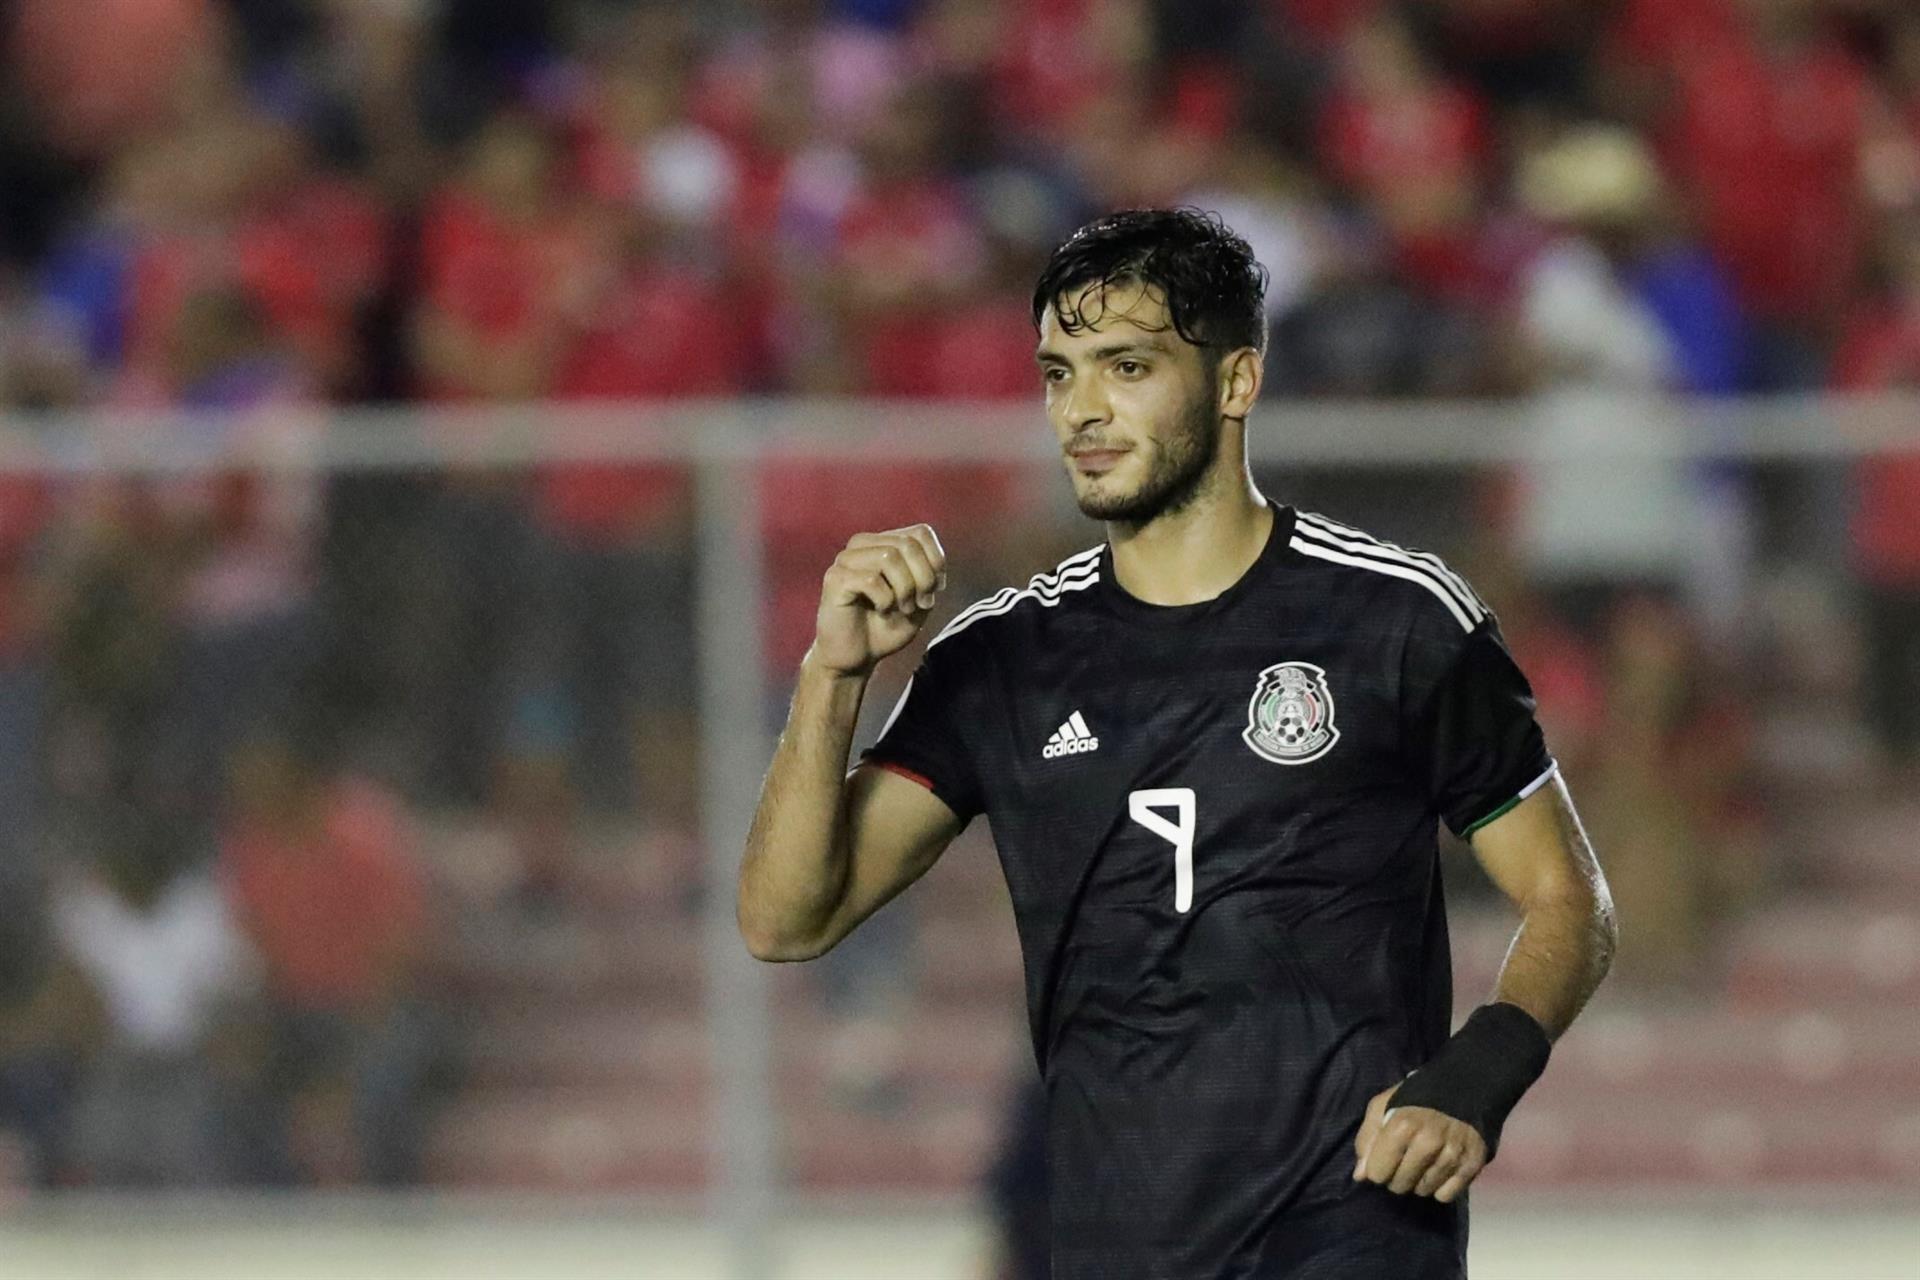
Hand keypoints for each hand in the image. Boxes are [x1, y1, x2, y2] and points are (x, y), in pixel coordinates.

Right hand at [808, 524, 947, 677]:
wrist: (855, 658)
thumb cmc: (885, 628)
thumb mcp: (919, 600)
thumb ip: (929, 575)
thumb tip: (936, 562)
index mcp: (883, 543)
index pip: (921, 532)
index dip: (937, 561)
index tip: (935, 591)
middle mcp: (863, 544)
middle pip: (907, 544)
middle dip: (924, 578)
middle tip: (920, 604)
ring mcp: (846, 559)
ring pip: (889, 556)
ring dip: (905, 589)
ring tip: (902, 608)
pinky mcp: (835, 578)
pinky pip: (871, 579)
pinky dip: (885, 599)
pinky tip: (881, 611)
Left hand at [1351, 1081, 1486, 1202]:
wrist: (1465, 1086)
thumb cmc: (1416, 1097)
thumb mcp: (1382, 1105)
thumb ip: (1367, 1138)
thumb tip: (1360, 1175)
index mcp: (1402, 1126)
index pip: (1378, 1174)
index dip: (1377, 1168)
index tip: (1384, 1159)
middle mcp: (1428, 1143)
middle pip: (1399, 1185)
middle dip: (1397, 1176)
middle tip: (1405, 1160)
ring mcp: (1452, 1156)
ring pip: (1423, 1191)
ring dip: (1419, 1181)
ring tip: (1423, 1162)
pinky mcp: (1472, 1165)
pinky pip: (1446, 1196)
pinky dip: (1440, 1187)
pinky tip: (1440, 1169)